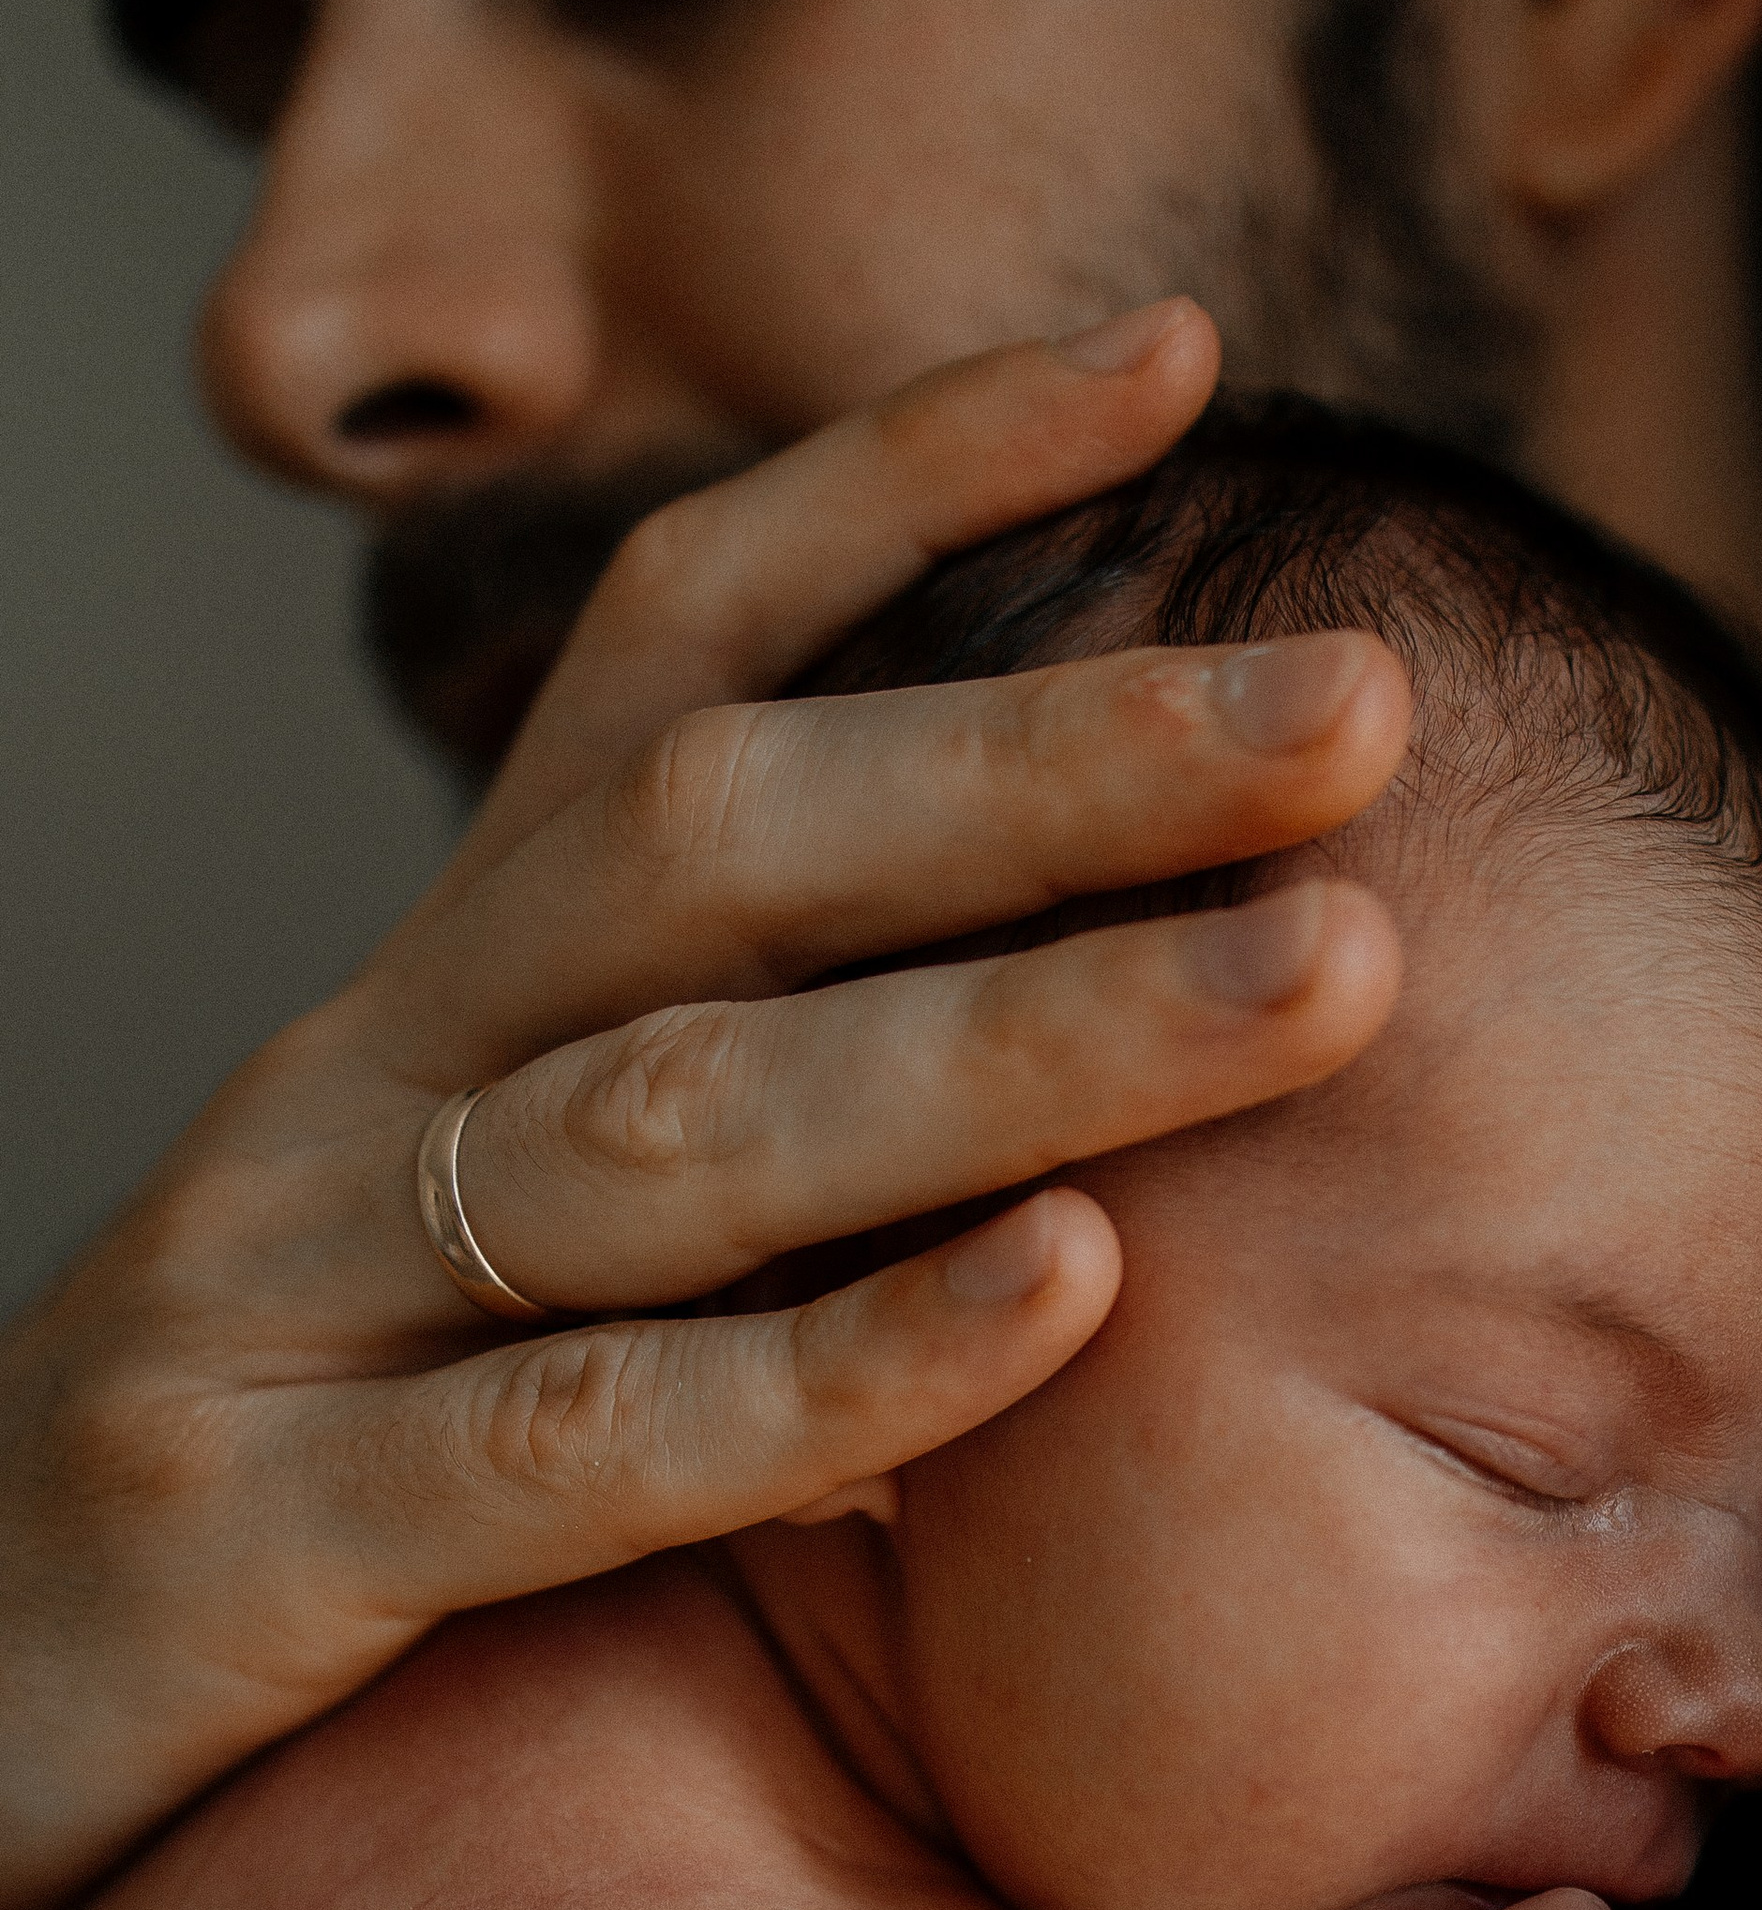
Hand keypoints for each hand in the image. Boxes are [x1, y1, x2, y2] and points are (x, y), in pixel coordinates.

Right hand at [0, 299, 1408, 1909]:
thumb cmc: (295, 1489)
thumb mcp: (500, 1257)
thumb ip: (743, 1162)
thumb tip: (1087, 1114)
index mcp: (452, 995)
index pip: (669, 668)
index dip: (907, 494)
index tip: (1177, 373)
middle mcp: (373, 1083)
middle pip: (723, 850)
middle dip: (1058, 762)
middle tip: (1359, 703)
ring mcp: (297, 1294)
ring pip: (687, 1123)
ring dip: (1026, 1037)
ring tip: (1324, 970)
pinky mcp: (255, 1536)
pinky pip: (580, 1440)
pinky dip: (831, 1369)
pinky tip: (1060, 1295)